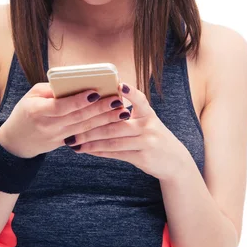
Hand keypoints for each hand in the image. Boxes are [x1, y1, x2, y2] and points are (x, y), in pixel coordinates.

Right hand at [0, 83, 128, 158]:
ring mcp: (58, 138)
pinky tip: (114, 123)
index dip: (79, 100)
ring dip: (105, 120)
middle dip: (100, 109)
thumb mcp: (31, 96)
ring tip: (122, 112)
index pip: (61, 106)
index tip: (95, 92)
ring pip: (85, 128)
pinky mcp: (65, 144)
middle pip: (78, 118)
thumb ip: (52, 89)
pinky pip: (85, 136)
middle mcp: (49, 126)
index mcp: (38, 111)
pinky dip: (100, 129)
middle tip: (118, 100)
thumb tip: (75, 82)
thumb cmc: (25, 111)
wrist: (16, 142)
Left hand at [68, 82, 188, 182]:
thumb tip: (99, 105)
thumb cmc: (153, 136)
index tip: (119, 85)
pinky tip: (86, 150)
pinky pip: (117, 154)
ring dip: (91, 142)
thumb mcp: (147, 121)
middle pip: (115, 124)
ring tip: (74, 142)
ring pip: (113, 141)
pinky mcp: (143, 157)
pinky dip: (99, 152)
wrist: (174, 161)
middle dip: (91, 126)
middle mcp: (148, 126)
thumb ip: (129, 113)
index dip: (130, 92)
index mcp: (148, 113)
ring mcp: (146, 142)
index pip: (140, 99)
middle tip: (72, 125)